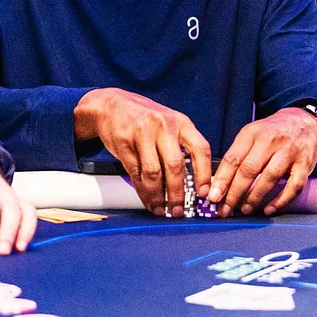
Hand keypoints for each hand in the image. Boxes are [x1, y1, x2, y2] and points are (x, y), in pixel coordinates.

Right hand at [75, 88, 211, 215]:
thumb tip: (196, 182)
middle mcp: (163, 126)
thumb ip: (182, 145)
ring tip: (161, 209)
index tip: (204, 193)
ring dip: (158, 196)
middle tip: (178, 211)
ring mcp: (142, 134)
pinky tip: (148, 200)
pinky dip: (143, 192)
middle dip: (178, 193)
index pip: (200, 149)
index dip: (204, 173)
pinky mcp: (124, 143)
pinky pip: (135, 173)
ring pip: (153, 172)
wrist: (111, 105)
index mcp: (180, 122)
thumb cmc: (145, 118)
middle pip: (175, 165)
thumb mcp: (169, 123)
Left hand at [209, 108, 316, 216]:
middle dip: (234, 193)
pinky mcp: (305, 163)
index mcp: (252, 133)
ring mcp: (290, 151)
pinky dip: (280, 200)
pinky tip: (269, 209)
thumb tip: (219, 184)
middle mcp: (271, 140)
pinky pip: (294, 186)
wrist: (303, 122)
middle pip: (249, 170)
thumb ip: (237, 155)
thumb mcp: (252, 135)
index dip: (222, 180)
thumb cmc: (272, 133)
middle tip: (225, 209)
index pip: (233, 159)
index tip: (213, 196)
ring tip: (245, 209)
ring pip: (270, 178)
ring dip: (255, 197)